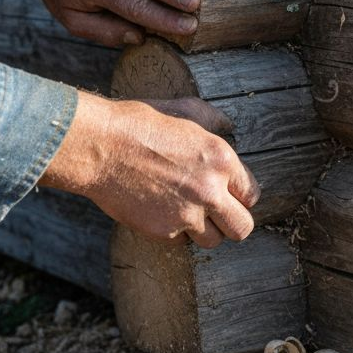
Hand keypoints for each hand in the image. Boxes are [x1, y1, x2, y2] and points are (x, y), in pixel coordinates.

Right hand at [38, 92, 259, 247]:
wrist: (100, 146)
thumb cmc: (140, 124)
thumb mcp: (185, 110)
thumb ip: (214, 120)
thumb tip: (229, 126)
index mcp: (222, 160)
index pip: (251, 194)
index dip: (240, 196)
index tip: (228, 194)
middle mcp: (210, 191)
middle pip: (242, 228)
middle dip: (232, 222)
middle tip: (218, 214)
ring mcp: (187, 215)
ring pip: (213, 241)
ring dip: (204, 230)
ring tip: (189, 213)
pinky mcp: (163, 231)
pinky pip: (182, 242)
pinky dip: (175, 232)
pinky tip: (162, 211)